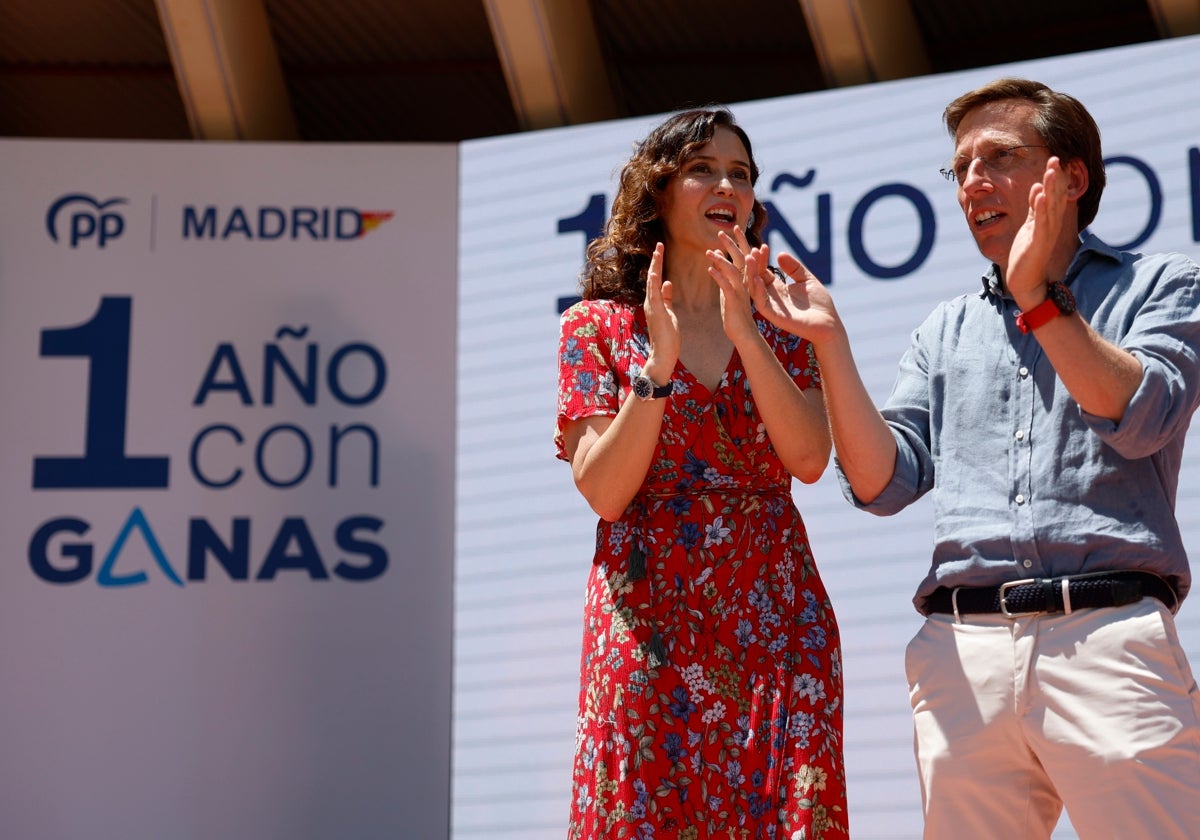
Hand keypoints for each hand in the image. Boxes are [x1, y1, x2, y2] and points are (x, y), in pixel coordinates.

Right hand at [643, 242, 679, 377]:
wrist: (663, 355)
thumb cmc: (668, 337)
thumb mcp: (669, 313)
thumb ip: (666, 298)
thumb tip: (667, 282)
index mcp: (654, 302)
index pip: (655, 279)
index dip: (658, 264)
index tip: (661, 250)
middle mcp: (650, 302)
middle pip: (652, 277)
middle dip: (656, 260)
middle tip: (660, 244)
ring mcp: (651, 307)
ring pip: (651, 282)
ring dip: (655, 266)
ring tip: (658, 251)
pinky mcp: (656, 313)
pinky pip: (654, 295)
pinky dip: (654, 283)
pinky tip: (656, 272)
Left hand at [705, 227, 763, 344]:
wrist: (744, 335)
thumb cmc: (735, 316)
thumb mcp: (729, 294)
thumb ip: (724, 279)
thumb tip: (716, 267)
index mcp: (745, 280)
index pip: (744, 257)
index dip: (739, 243)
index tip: (733, 229)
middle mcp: (746, 284)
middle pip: (742, 259)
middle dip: (733, 244)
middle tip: (721, 232)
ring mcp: (742, 292)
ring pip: (734, 271)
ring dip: (722, 259)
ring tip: (708, 252)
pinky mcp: (735, 302)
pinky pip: (728, 286)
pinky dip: (719, 277)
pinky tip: (709, 269)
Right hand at [745, 251, 839, 344]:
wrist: (829, 324)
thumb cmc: (819, 305)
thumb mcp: (807, 280)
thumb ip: (794, 268)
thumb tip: (780, 254)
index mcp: (778, 289)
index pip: (764, 272)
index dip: (762, 260)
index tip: (763, 246)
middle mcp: (772, 298)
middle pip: (756, 279)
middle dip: (753, 265)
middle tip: (752, 250)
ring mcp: (772, 307)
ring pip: (754, 290)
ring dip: (751, 274)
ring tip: (750, 259)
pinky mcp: (774, 317)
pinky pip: (761, 303)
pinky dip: (758, 291)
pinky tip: (758, 278)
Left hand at [1006, 156, 1067, 305]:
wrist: (1026, 280)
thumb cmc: (1028, 253)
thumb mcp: (1031, 226)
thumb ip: (1035, 208)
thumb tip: (1038, 188)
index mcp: (1049, 220)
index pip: (1054, 195)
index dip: (1055, 178)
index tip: (1055, 160)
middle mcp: (1051, 224)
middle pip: (1056, 197)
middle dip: (1055, 178)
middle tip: (1056, 159)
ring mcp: (1045, 233)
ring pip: (1050, 207)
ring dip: (1051, 188)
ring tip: (1051, 171)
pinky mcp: (1038, 242)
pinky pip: (1041, 223)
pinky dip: (1041, 209)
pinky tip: (1041, 196)